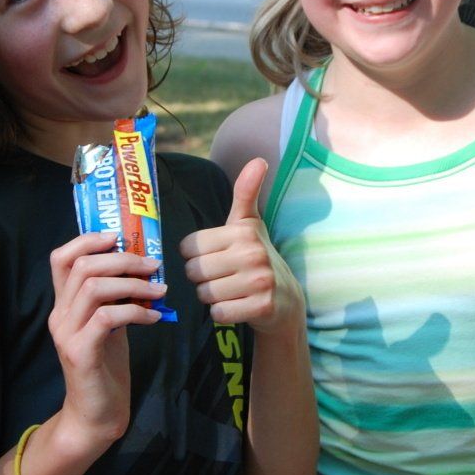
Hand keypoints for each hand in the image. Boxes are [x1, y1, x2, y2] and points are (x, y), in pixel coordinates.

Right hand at [48, 229, 167, 453]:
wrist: (95, 415)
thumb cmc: (106, 368)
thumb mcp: (110, 325)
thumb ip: (116, 298)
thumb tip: (142, 268)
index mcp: (63, 305)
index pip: (61, 258)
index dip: (88, 240)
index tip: (120, 238)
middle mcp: (59, 315)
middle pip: (83, 266)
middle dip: (123, 259)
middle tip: (153, 266)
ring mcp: (67, 334)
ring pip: (94, 288)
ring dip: (133, 284)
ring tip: (159, 291)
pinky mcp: (81, 352)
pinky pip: (108, 317)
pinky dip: (136, 311)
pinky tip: (155, 318)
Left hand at [179, 159, 301, 332]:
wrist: (286, 300)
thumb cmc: (257, 258)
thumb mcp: (249, 224)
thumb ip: (246, 193)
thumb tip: (259, 159)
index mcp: (243, 231)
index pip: (188, 247)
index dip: (195, 256)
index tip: (215, 257)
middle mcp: (253, 253)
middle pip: (194, 272)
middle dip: (202, 279)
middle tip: (222, 278)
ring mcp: (260, 281)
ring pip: (205, 294)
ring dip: (212, 297)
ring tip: (230, 291)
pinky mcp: (262, 307)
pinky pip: (219, 313)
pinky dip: (223, 314)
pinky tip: (237, 306)